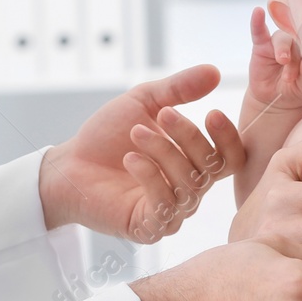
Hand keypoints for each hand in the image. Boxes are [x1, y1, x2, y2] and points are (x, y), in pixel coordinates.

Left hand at [40, 65, 244, 241]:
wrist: (70, 164)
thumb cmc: (107, 135)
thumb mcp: (144, 102)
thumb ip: (179, 88)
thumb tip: (215, 72)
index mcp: (194, 163)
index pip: (231, 159)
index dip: (228, 139)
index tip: (211, 113)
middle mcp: (189, 190)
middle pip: (210, 167)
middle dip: (188, 137)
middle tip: (162, 114)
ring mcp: (172, 212)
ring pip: (189, 184)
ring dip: (164, 152)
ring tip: (136, 133)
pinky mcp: (151, 228)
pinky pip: (166, 205)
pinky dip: (150, 176)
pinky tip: (130, 159)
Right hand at [245, 6, 301, 112]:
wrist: (275, 100)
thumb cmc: (297, 90)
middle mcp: (297, 41)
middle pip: (299, 38)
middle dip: (298, 54)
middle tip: (295, 71)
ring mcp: (279, 42)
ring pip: (282, 39)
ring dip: (283, 51)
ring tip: (282, 63)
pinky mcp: (262, 45)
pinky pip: (259, 31)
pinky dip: (257, 21)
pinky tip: (257, 12)